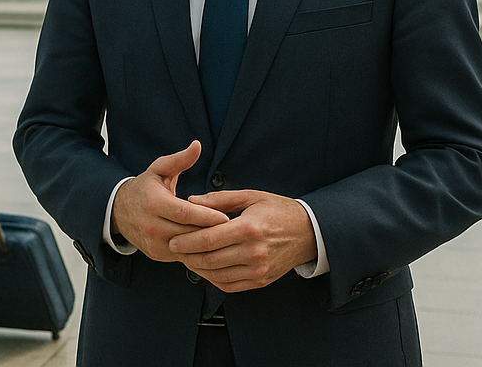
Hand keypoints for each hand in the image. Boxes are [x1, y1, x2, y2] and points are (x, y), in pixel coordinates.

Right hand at [110, 141, 228, 261]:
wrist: (118, 211)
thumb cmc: (144, 188)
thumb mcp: (159, 170)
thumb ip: (180, 160)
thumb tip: (197, 146)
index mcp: (153, 203)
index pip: (185, 213)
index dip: (207, 216)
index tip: (227, 217)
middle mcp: (151, 225)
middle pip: (188, 232)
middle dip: (211, 232)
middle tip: (235, 230)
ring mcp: (153, 243)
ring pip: (187, 247)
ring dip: (207, 245)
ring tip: (227, 240)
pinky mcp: (156, 254)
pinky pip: (182, 256)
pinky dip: (197, 252)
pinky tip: (212, 247)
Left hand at [170, 189, 318, 291]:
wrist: (308, 232)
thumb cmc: (277, 210)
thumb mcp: (250, 196)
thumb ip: (219, 198)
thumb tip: (190, 200)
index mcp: (249, 229)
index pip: (209, 240)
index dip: (187, 241)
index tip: (172, 239)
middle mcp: (254, 252)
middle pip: (210, 260)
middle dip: (187, 256)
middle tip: (174, 250)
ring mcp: (259, 269)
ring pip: (217, 275)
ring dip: (197, 269)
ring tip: (186, 258)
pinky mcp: (261, 280)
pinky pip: (230, 285)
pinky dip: (213, 279)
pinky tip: (204, 268)